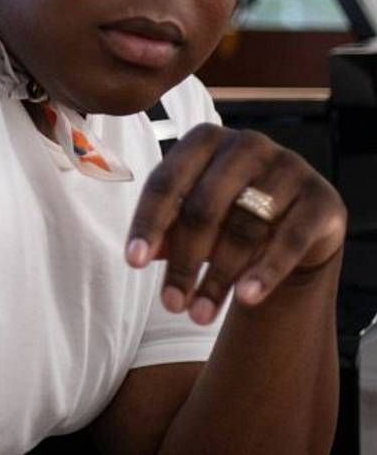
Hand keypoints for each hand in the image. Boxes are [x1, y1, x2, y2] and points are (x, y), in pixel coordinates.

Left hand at [125, 124, 345, 323]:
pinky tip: (246, 298)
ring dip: (218, 277)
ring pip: (244, 227)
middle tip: (170, 304)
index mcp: (205, 139)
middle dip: (183, 262)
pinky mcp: (321, 198)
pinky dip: (265, 271)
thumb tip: (143, 255)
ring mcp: (289, 167)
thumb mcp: (195, 218)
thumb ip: (167, 229)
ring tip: (200, 315)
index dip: (147, 223)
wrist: (299, 222)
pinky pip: (290, 239)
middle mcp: (246, 145)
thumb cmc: (232, 212)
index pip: (166, 181)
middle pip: (203, 207)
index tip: (133, 262)